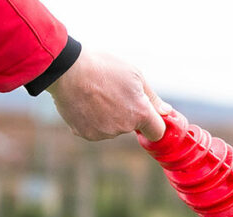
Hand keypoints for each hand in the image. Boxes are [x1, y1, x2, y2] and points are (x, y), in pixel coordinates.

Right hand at [47, 49, 168, 140]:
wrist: (66, 69)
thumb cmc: (103, 67)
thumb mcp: (134, 75)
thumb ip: (152, 98)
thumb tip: (166, 112)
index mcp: (139, 113)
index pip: (157, 132)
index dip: (153, 125)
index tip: (147, 116)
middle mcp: (123, 127)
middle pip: (131, 127)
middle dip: (127, 114)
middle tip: (112, 93)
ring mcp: (103, 133)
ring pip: (112, 128)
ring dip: (108, 116)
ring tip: (95, 95)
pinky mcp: (86, 134)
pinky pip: (94, 129)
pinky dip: (91, 119)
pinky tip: (84, 102)